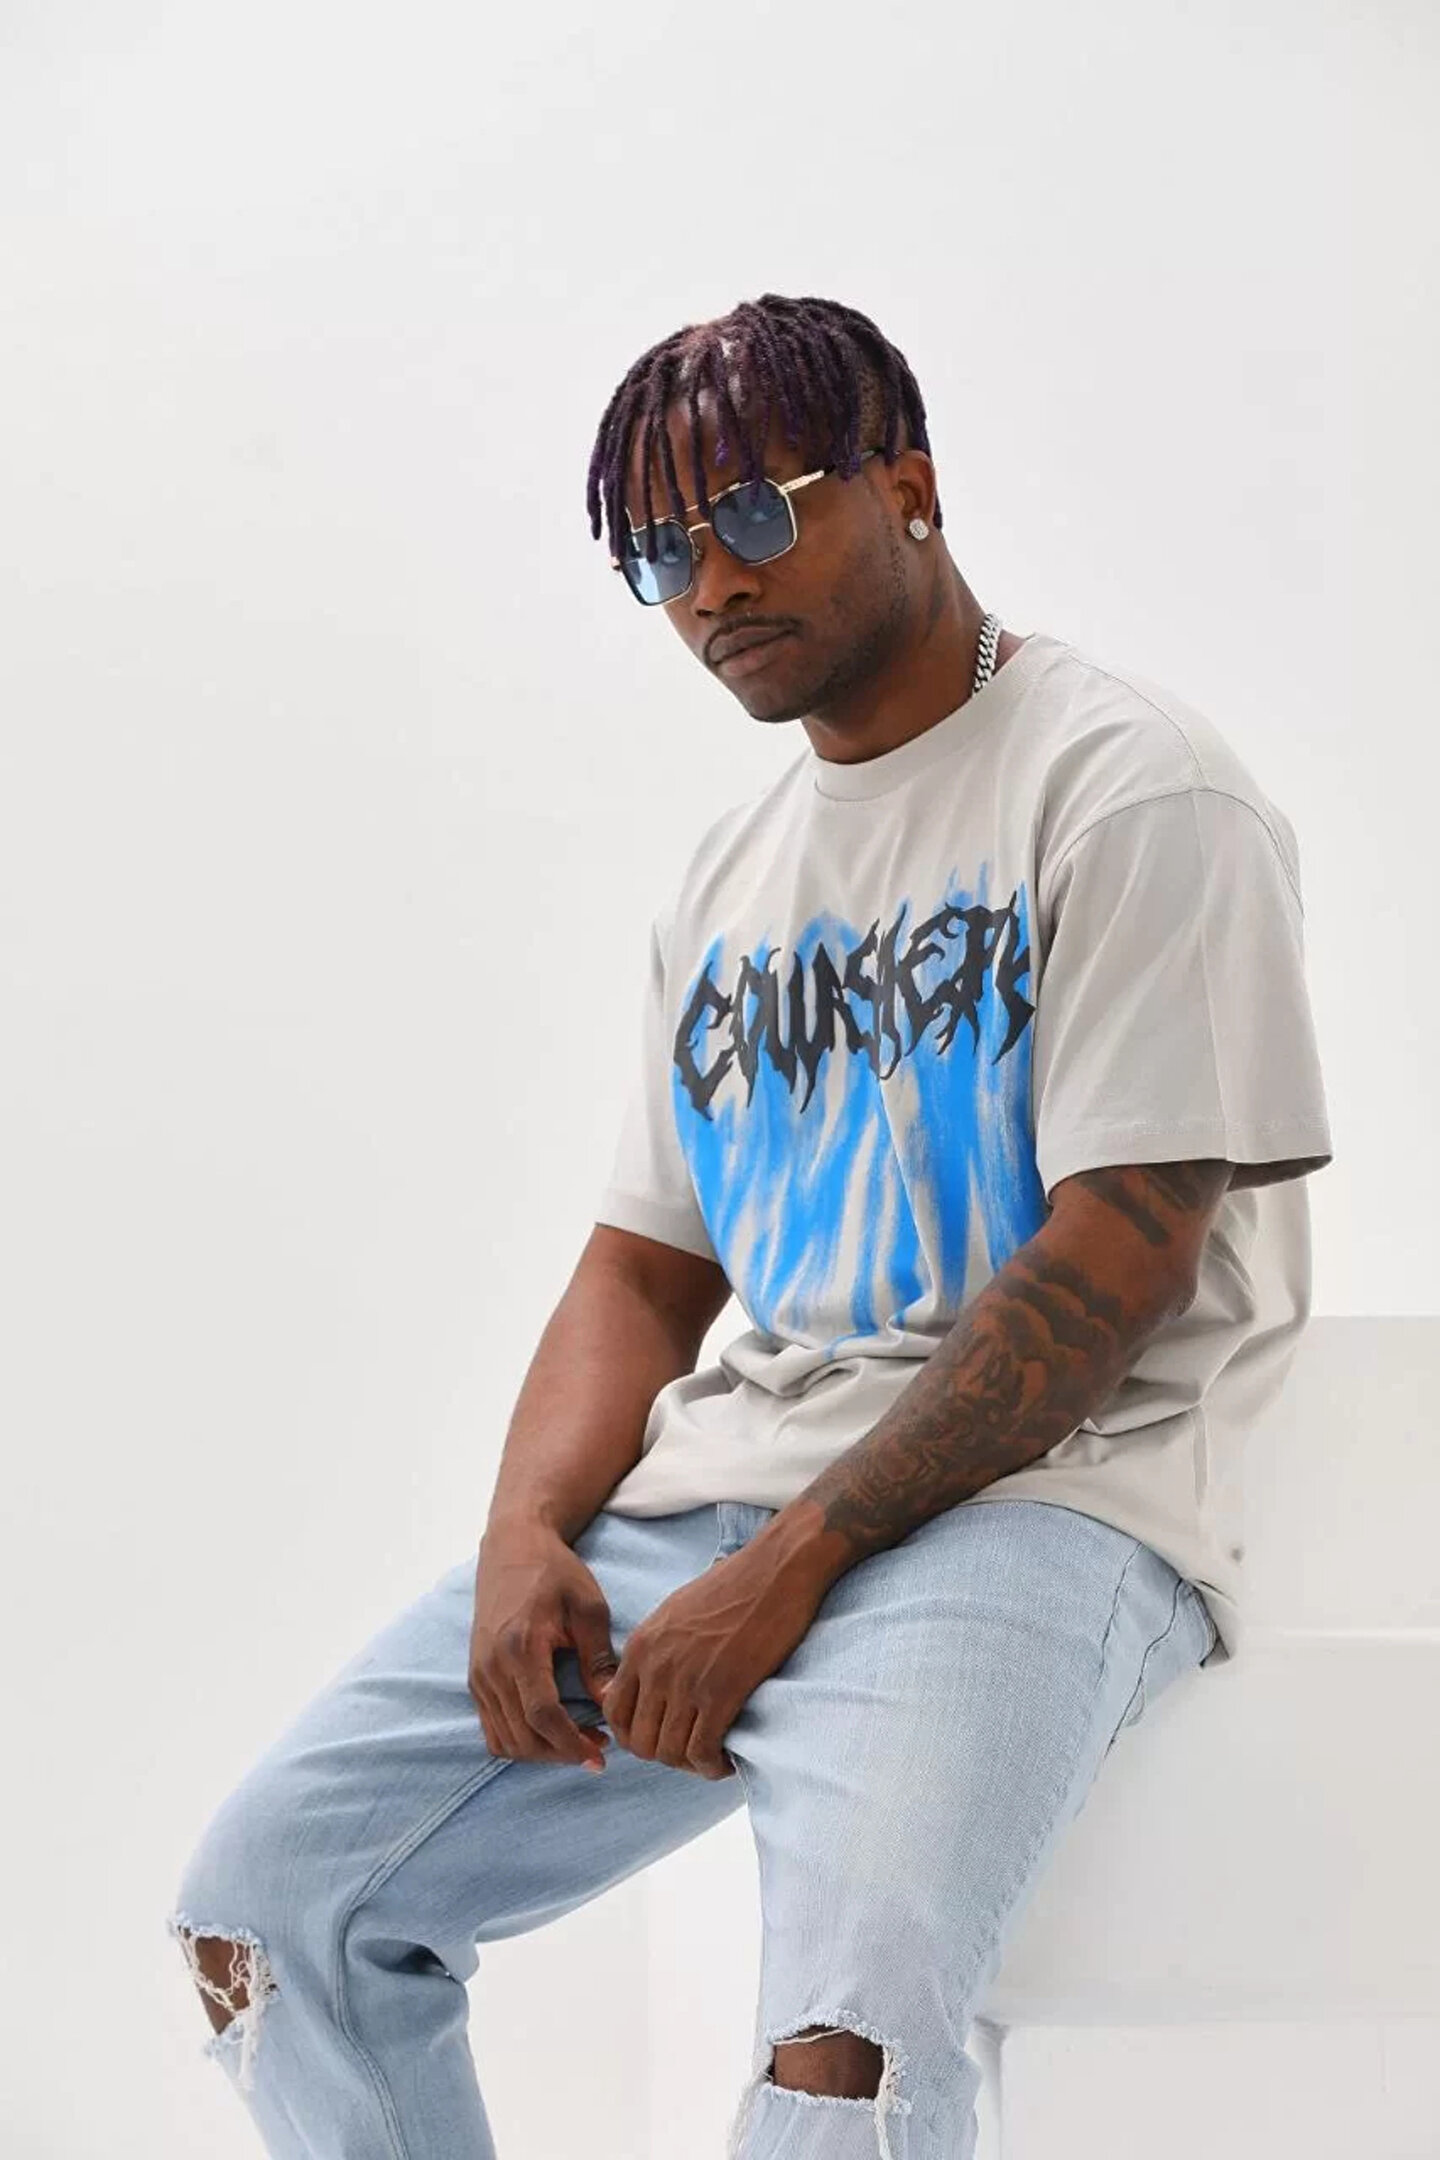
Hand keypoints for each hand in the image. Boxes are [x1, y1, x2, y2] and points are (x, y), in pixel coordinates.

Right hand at [468, 1522, 619, 1771]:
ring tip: (577, 1741)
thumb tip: (611, 1704)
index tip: (601, 1755)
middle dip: (561, 1753)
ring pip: (505, 1739)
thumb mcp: (588, 1608)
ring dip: (541, 1752)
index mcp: (520, 1647)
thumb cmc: (555, 1573)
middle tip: (597, 1749)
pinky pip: (492, 1728)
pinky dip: (520, 1740)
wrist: (513, 1547)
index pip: (542, 1716)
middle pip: (523, 1736)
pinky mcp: (475, 1677)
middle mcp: (491, 1666)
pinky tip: (550, 1732)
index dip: (572, 1744)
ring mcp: (479, 1674)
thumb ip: (598, 1658)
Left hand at [596, 1541, 823, 1778]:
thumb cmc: (736, 1586)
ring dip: (691, 1765)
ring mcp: (686, 1680)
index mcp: (642, 1645)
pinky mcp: (721, 1692)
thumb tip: (653, 1685)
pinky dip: (712, 1766)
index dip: (635, 1736)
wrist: (777, 1568)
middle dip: (664, 1756)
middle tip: (692, 1751)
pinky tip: (727, 1759)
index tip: (662, 1737)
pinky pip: (702, 1751)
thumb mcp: (676, 1612)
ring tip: (712, 1757)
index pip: (614, 1713)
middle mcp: (656, 1665)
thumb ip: (657, 1649)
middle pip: (640, 1742)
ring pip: (670, 1753)